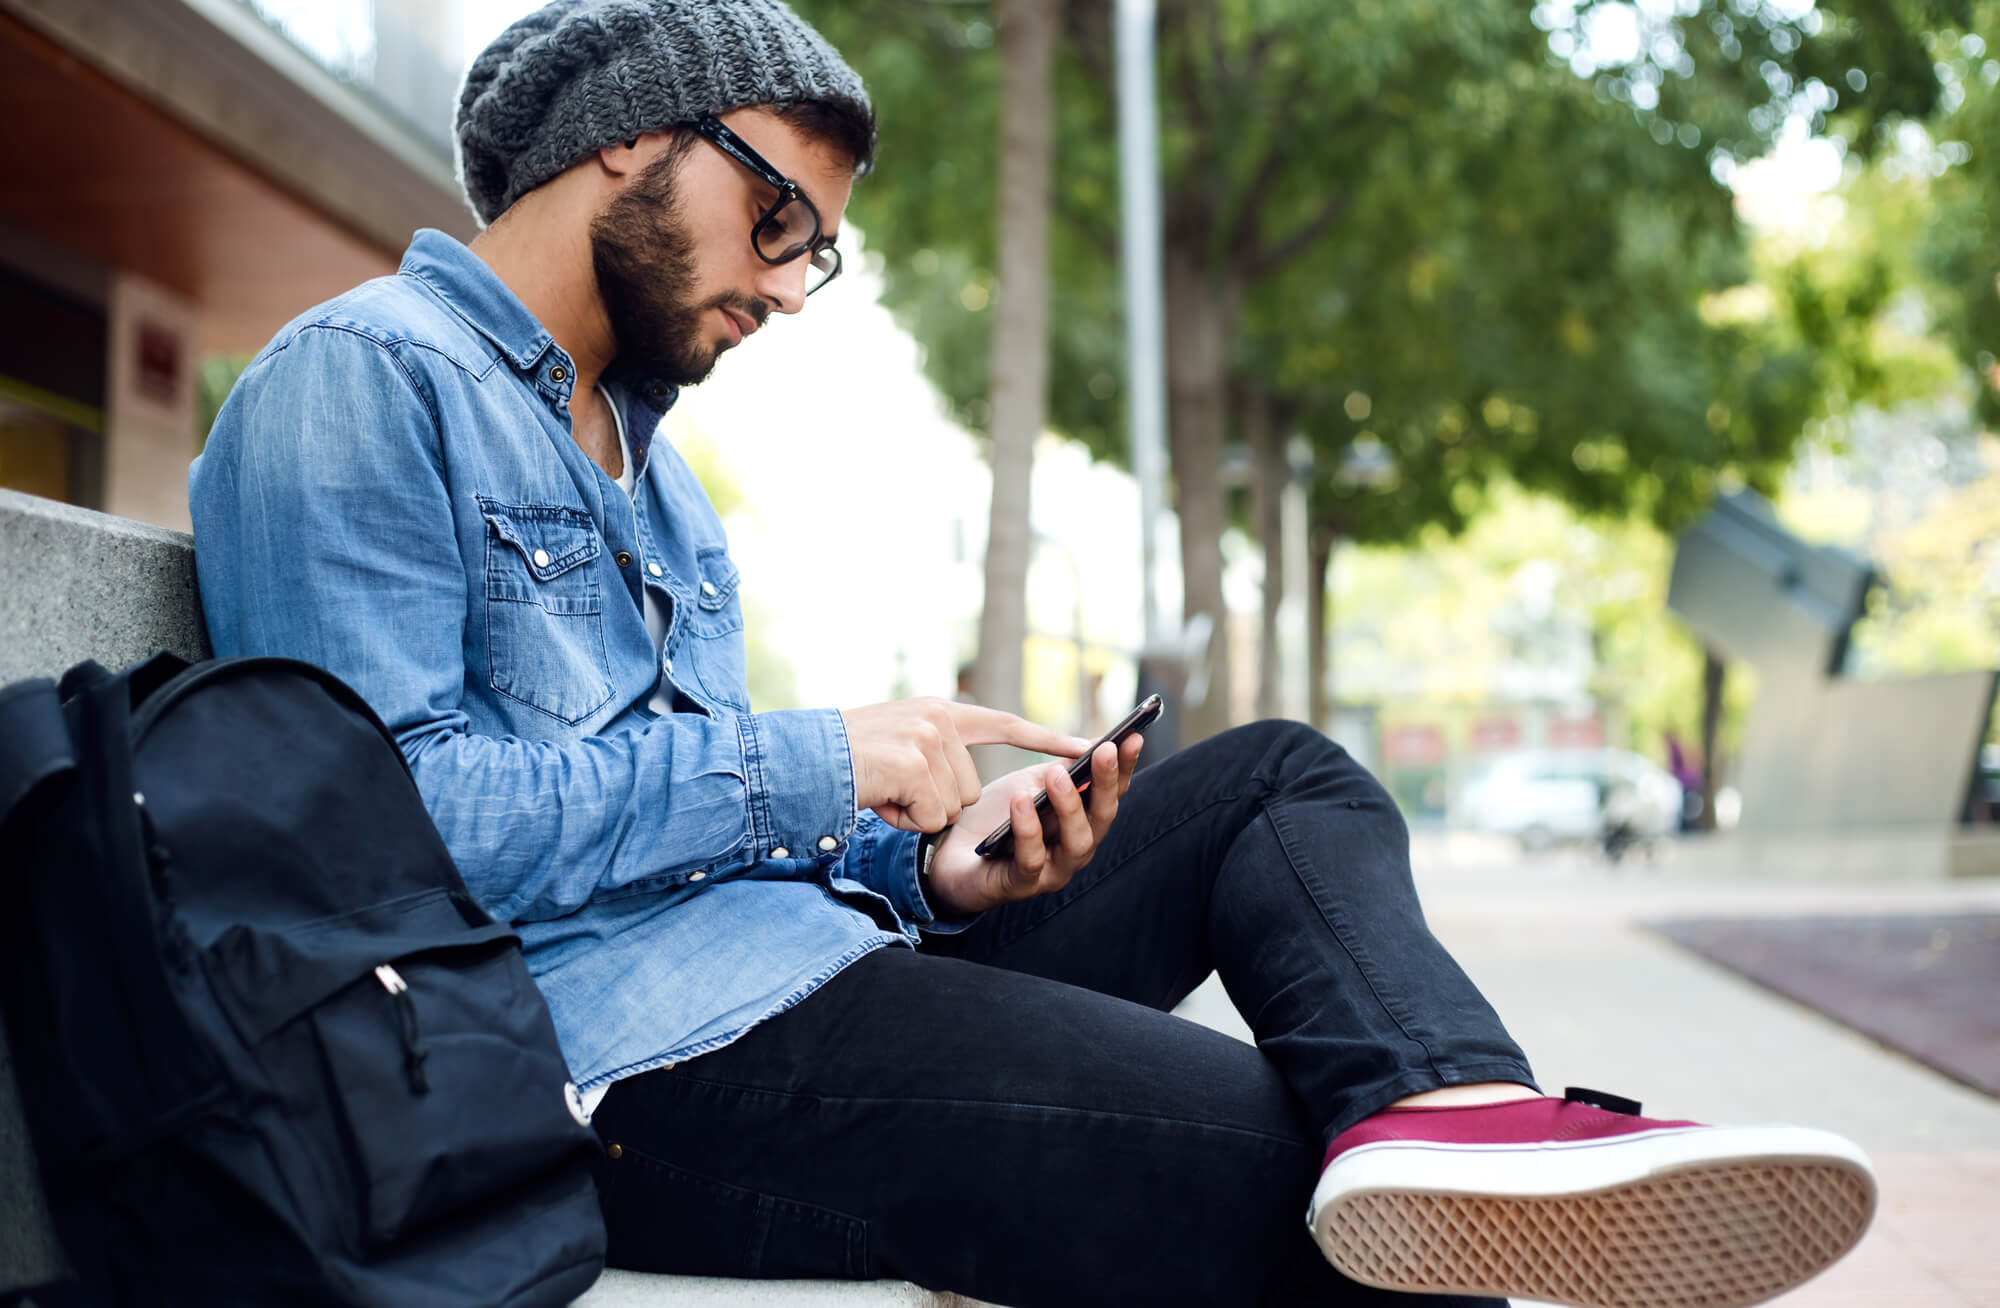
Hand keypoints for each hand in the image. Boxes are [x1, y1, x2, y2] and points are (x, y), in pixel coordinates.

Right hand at [842, 698, 1093, 832]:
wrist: (803, 761)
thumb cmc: (847, 763)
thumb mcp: (899, 745)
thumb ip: (935, 752)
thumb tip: (964, 794)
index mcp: (940, 712)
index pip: (1005, 725)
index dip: (1047, 738)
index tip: (1088, 746)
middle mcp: (939, 719)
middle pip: (970, 789)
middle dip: (934, 803)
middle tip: (894, 788)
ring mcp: (929, 740)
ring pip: (954, 807)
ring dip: (918, 812)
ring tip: (884, 791)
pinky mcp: (916, 765)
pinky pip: (933, 817)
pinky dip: (905, 821)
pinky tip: (881, 799)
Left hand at [924, 731, 1143, 915]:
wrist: (950, 851)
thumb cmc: (996, 818)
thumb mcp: (1030, 784)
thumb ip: (1062, 769)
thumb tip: (1095, 741)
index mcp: (1082, 823)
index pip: (1112, 794)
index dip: (1125, 767)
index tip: (1133, 736)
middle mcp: (1075, 850)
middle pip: (1102, 818)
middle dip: (1106, 783)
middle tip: (1104, 750)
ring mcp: (1051, 872)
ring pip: (1077, 843)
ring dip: (1069, 806)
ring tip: (1057, 775)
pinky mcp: (1019, 885)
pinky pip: (1031, 859)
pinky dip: (1028, 829)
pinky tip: (1021, 801)